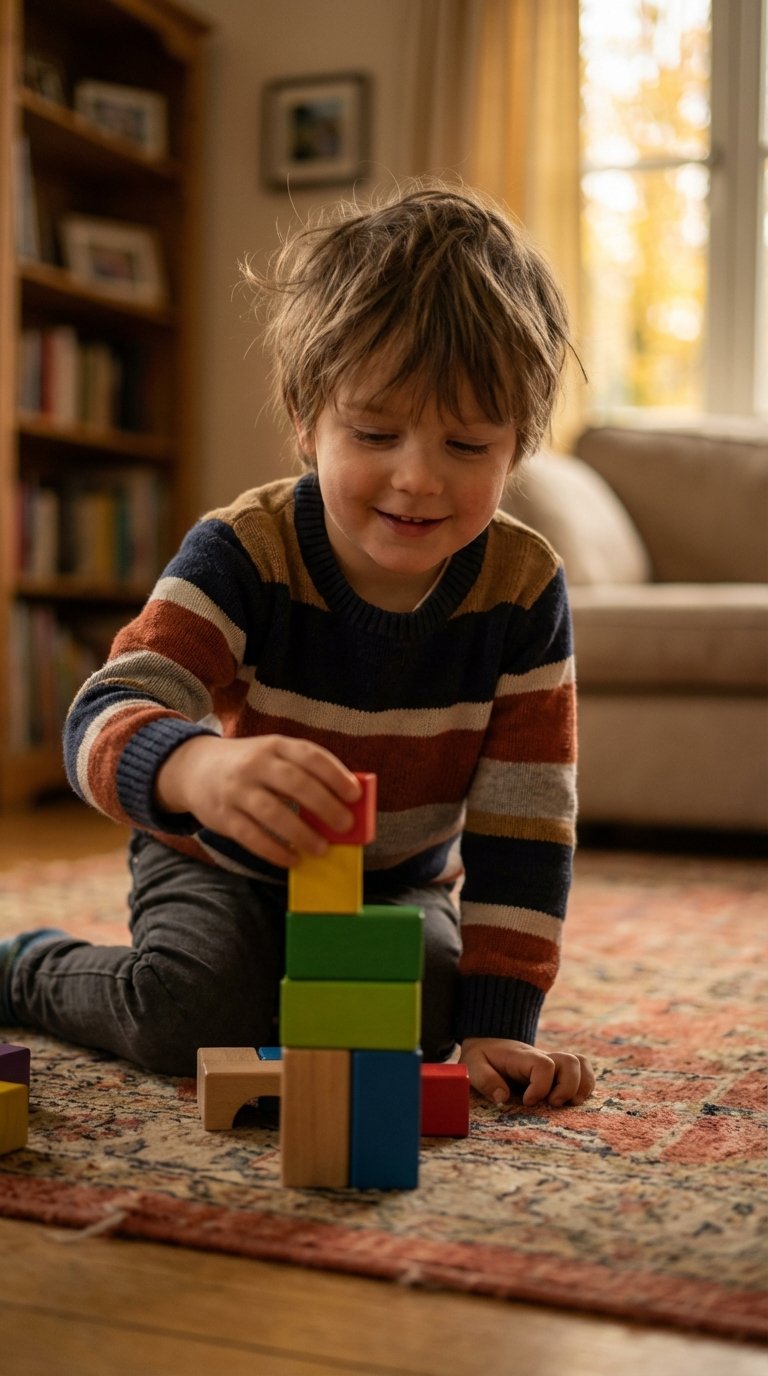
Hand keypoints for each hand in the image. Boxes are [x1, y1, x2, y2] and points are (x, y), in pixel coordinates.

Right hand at [155, 733, 361, 867]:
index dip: (335, 775)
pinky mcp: (223, 816)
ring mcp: (236, 790)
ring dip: (301, 833)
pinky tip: (293, 859)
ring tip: (322, 849)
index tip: (354, 794)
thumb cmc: (250, 765)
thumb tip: (343, 803)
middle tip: (345, 825)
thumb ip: (304, 772)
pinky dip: (275, 851)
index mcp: (274, 745)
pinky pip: (251, 837)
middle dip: (324, 805)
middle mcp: (254, 764)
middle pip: (294, 783)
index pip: (309, 755)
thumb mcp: (273, 755)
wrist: (194, 768)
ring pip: (273, 813)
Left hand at [460, 1037, 594, 1107]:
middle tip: (551, 1104)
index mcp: (522, 1057)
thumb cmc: (481, 1057)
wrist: (488, 1043)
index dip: (540, 1087)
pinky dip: (585, 1086)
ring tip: (568, 1104)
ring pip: (581, 1064)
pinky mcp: (558, 1071)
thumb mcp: (472, 1066)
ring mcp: (553, 1063)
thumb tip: (503, 1097)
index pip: (543, 1065)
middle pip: (571, 1062)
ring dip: (581, 1086)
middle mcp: (542, 1057)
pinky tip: (573, 1100)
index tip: (527, 1101)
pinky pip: (583, 1071)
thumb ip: (485, 1079)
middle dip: (567, 1087)